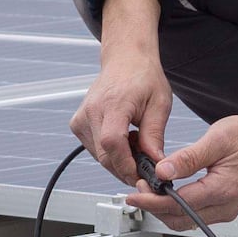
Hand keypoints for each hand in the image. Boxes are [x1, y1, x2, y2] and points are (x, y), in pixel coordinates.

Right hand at [72, 0, 178, 188]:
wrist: (125, 60)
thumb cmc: (143, 77)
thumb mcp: (159, 104)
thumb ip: (154, 135)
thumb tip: (156, 164)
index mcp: (112, 103)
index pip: (112, 142)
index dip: (126, 164)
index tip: (141, 176)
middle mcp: (91, 111)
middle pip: (104, 155)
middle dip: (126, 168)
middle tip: (147, 165)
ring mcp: (81, 118)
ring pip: (99, 156)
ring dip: (120, 160)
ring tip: (137, 142)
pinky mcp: (77, 124)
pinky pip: (94, 150)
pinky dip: (111, 152)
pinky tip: (124, 139)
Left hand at [151, 95, 237, 226]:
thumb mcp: (216, 140)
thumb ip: (188, 158)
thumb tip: (163, 171)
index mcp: (223, 190)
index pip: (179, 204)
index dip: (152, 200)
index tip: (135, 194)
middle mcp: (225, 206)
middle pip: (179, 219)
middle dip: (154, 207)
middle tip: (138, 189)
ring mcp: (225, 210)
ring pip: (186, 221)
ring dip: (164, 209)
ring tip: (149, 190)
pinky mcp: (224, 208)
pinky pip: (195, 216)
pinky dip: (176, 208)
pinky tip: (167, 194)